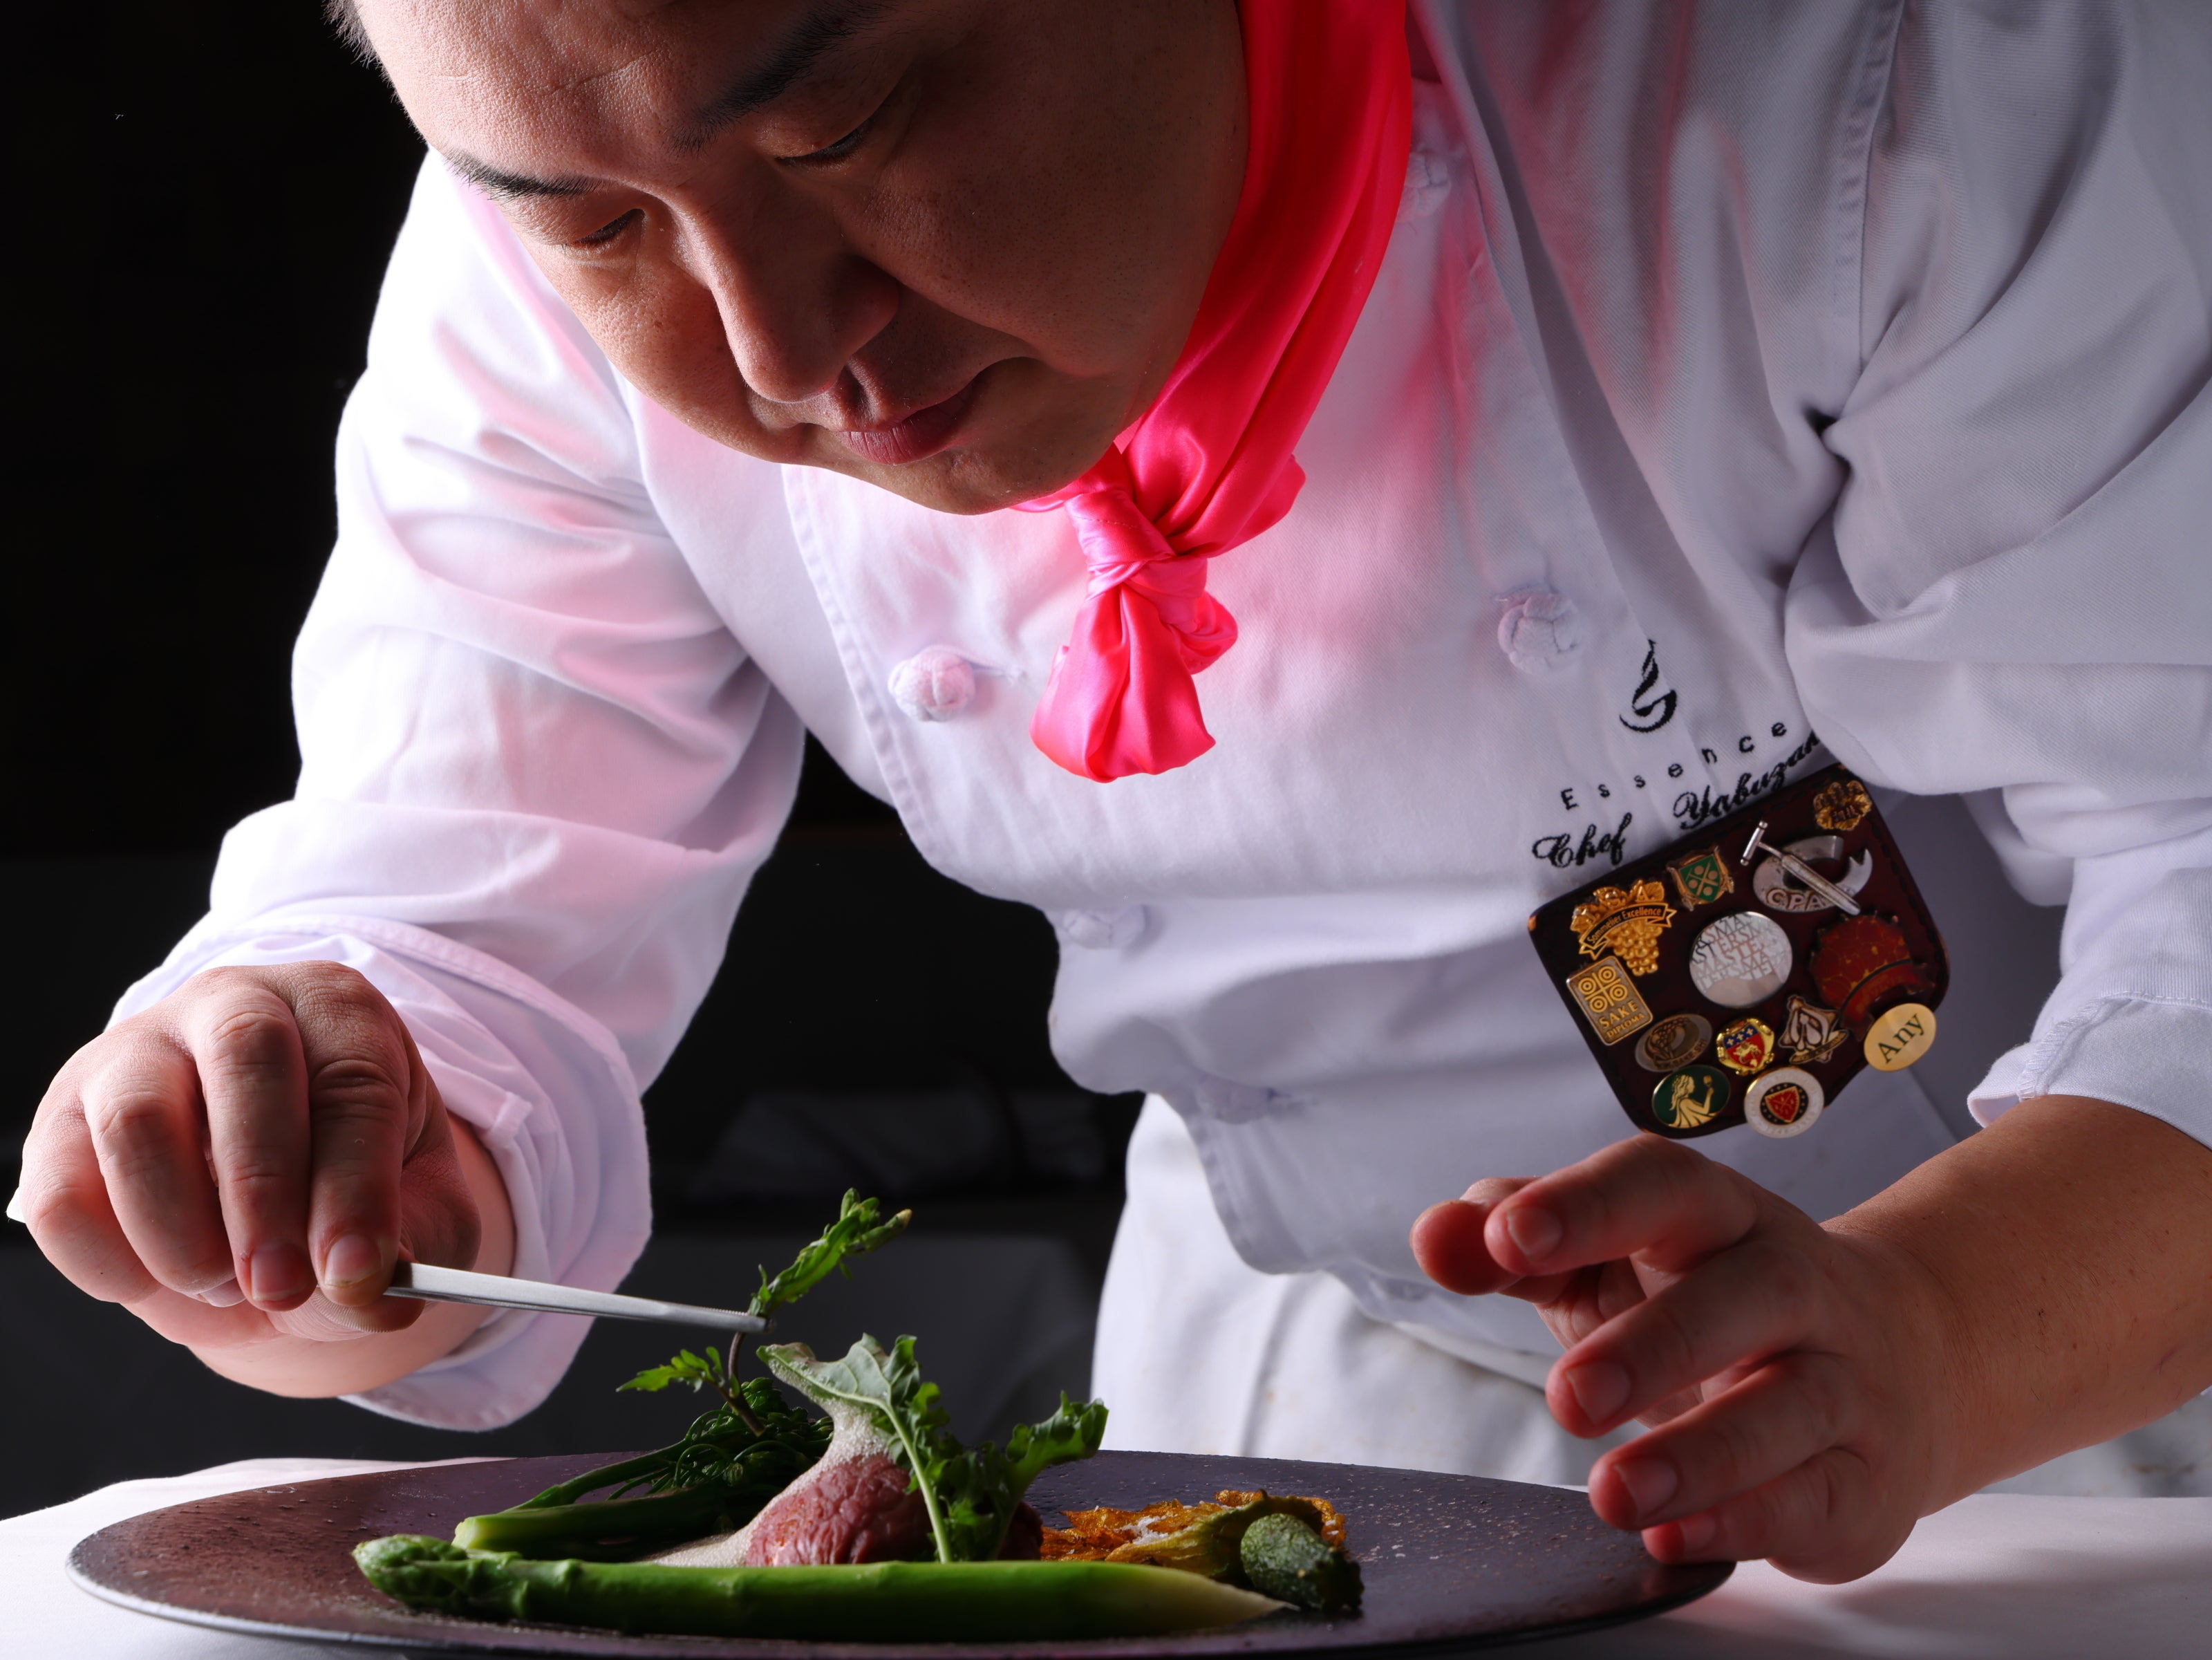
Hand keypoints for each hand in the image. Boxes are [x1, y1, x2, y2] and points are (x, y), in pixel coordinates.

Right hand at [18, 962, 485, 1361]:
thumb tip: (371, 1292)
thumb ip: (410, 1246)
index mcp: (340, 1010)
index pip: (355, 1080)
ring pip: (138, 1121)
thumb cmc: (352, 1188)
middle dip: (265, 1191)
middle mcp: (238, 1005)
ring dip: (182, 1231)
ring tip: (224, 1284)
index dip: (356, 1187)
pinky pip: (62, 1194)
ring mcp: (136, 1051)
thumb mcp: (415, 1214)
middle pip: (246, 1058)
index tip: (354, 1273)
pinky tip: (158, 1280)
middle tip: (281, 1288)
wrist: (266, 1203)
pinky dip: (109, 1261)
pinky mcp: (62, 1119)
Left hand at [1410, 1135, 1957, 1581]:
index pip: (1661, 1185)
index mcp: (1719, 1214)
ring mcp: (1845, 1380)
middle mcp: (1796, 1283)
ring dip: (1700, 1455)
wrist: (1904, 1360)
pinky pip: (1815, 1498)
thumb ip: (1513, 1246)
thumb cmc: (1710, 1299)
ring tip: (1613, 1493)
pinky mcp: (1865, 1478)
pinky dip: (1746, 1521)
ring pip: (1791, 1407)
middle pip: (1743, 1295)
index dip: (1586, 1204)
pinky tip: (1676, 1537)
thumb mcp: (1608, 1259)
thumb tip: (1437, 1236)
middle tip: (1566, 1399)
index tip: (1508, 1237)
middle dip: (1652, 1346)